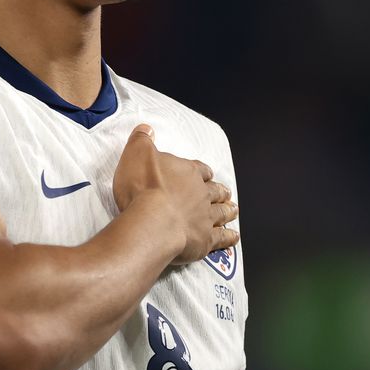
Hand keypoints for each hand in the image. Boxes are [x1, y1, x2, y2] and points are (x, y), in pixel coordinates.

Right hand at [112, 124, 239, 263]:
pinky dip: (229, 237)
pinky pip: (221, 238)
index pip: (199, 169)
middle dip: (219, 191)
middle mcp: (200, 193)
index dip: (202, 171)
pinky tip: (234, 236)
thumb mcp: (136, 155)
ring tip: (233, 210)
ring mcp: (205, 217)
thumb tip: (146, 129)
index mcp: (187, 172)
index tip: (206, 173)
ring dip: (228, 210)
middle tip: (225, 192)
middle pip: (214, 190)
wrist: (152, 222)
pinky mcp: (205, 240)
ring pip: (221, 212)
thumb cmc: (142, 189)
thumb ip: (142, 141)